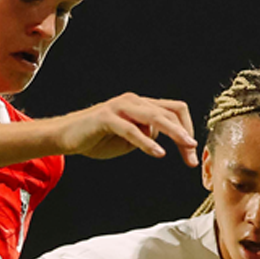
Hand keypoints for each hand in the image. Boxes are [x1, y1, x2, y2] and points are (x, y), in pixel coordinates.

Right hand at [42, 93, 198, 163]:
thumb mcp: (129, 139)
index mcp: (141, 104)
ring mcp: (120, 107)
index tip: (191, 152)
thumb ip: (147, 134)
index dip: (187, 129)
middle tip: (193, 157)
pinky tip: (158, 153)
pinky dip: (147, 142)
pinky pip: (132, 130)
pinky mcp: (107, 118)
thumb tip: (161, 136)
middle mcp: (133, 101)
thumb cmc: (97, 138)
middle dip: (185, 135)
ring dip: (174, 133)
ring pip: (155, 117)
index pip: (174, 110)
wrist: (66, 136)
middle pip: (169, 113)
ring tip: (186, 148)